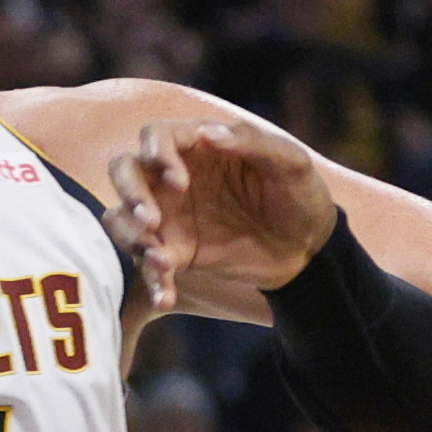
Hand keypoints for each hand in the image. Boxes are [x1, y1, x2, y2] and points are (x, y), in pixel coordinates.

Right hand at [102, 119, 338, 313]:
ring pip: (122, 217)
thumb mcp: (291, 164)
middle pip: (125, 170)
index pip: (157, 135)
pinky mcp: (174, 252)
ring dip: (131, 237)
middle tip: (150, 220)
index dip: (157, 153)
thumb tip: (207, 134)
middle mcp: (174, 177)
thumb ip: (253, 143)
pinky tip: (166, 297)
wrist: (309, 249)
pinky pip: (147, 263)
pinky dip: (152, 281)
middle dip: (130, 193)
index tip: (178, 182)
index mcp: (200, 145)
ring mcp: (170, 215)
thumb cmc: (301, 195)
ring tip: (161, 260)